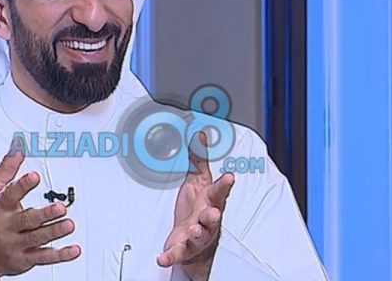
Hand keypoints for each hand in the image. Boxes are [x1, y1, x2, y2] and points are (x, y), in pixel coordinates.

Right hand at [0, 147, 80, 279]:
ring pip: (37, 238)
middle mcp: (8, 227)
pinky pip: (44, 257)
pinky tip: (73, 249)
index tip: (34, 176)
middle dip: (44, 214)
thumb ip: (6, 170)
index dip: (22, 185)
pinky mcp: (25, 259)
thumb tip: (17, 148)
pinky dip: (60, 254)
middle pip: (27, 220)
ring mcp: (16, 244)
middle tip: (60, 208)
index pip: (10, 195)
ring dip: (55, 232)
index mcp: (0, 208)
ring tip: (69, 224)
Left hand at [157, 132, 234, 280]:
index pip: (219, 192)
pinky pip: (177, 253)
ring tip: (192, 230)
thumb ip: (198, 159)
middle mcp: (206, 220)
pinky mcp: (183, 249)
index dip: (224, 185)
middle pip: (213, 217)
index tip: (229, 177)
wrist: (192, 241)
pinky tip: (162, 256)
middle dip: (213, 215)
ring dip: (196, 233)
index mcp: (210, 201)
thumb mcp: (198, 181)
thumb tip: (198, 135)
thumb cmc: (197, 208)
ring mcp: (196, 236)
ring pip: (199, 235)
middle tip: (212, 212)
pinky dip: (170, 255)